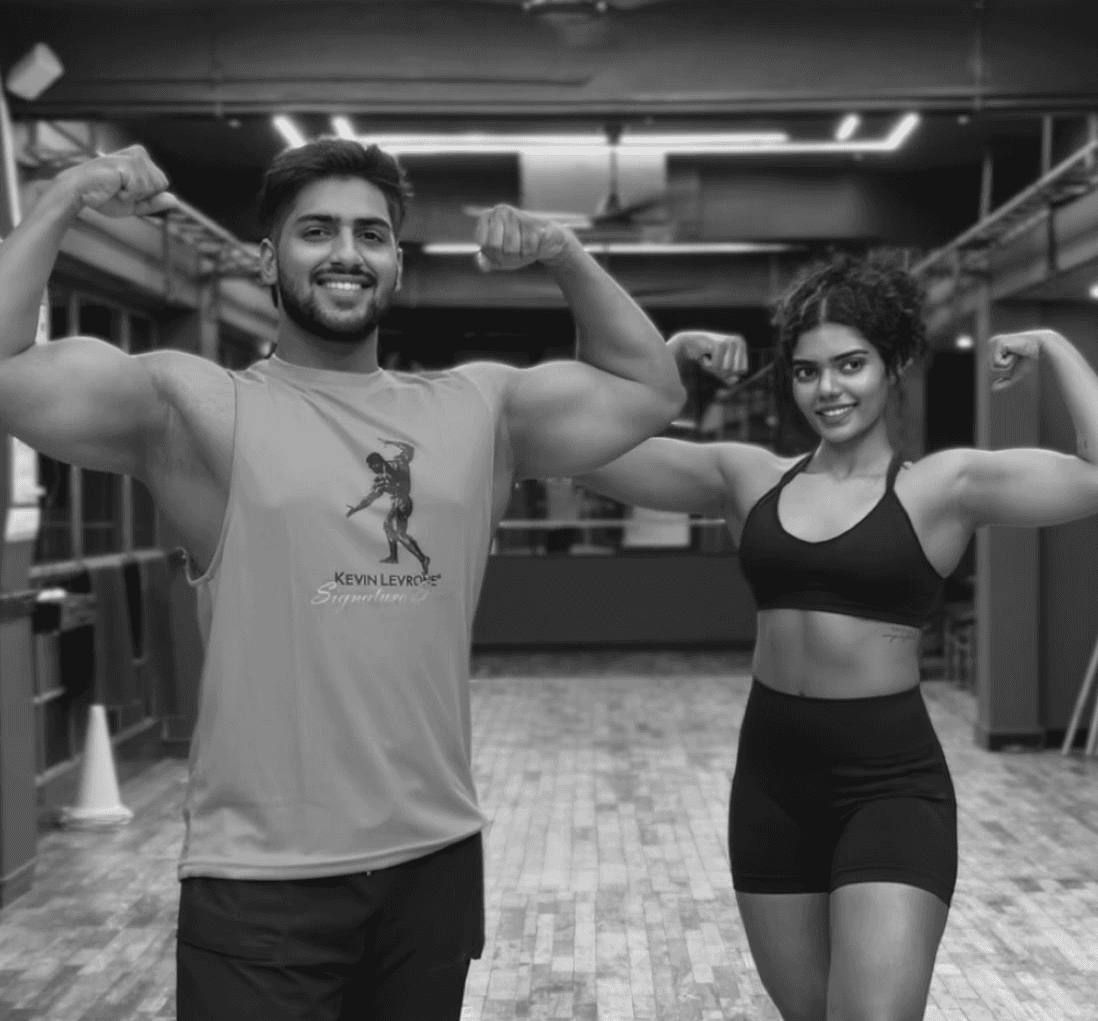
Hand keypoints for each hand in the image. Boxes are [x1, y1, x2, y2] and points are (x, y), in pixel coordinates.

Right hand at [55, 145, 177, 218]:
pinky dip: (128, 194)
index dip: (146, 195)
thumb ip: (154, 202)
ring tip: (116, 187)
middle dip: (142, 195)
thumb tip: (175, 201)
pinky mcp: (127, 163)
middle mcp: (140, 154)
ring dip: (134, 194)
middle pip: (161, 184)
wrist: (79, 192)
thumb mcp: (134, 204)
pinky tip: (113, 186)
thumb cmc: (103, 195)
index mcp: (142, 159)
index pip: (162, 184)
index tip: (127, 191)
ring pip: (153, 187)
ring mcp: (134, 157)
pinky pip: (141, 188)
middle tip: (120, 190)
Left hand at [474, 205, 577, 271]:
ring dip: (519, 257)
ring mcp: (518, 216)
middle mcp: (501, 211)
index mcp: (487, 217)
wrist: (546, 240)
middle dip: (505, 257)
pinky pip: (527, 250)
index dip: (492, 255)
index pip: (483, 244)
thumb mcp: (498, 256)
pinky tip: (534, 246)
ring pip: (511, 250)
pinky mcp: (535, 225)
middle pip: (495, 247)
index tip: (500, 252)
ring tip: (523, 249)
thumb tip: (482, 264)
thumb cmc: (518, 247)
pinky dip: (530, 255)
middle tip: (513, 253)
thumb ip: (487, 261)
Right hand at [668, 330, 748, 385]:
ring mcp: (729, 341)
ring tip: (708, 357)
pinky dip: (708, 364)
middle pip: (736, 370)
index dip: (730, 372)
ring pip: (726, 369)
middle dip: (722, 370)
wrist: (687, 345)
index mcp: (741, 344)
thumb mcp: (719, 369)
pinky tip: (704, 355)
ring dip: (714, 367)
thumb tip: (736, 379)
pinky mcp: (720, 344)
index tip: (719, 362)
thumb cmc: (706, 356)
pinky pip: (717, 366)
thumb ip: (729, 377)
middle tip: (713, 360)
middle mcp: (738, 341)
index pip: (743, 370)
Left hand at [989, 330, 1047, 390]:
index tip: (1012, 364)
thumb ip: (1004, 381)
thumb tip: (992, 389)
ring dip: (1007, 367)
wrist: (1042, 346)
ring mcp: (993, 342)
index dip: (1000, 374)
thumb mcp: (1015, 373)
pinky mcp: (998, 343)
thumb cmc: (1028, 359)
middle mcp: (990, 344)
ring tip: (1015, 356)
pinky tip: (1015, 353)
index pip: (989, 369)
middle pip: (989, 370)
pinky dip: (1008, 362)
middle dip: (1004, 371)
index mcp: (992, 349)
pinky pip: (997, 362)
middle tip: (1016, 360)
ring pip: (991, 368)